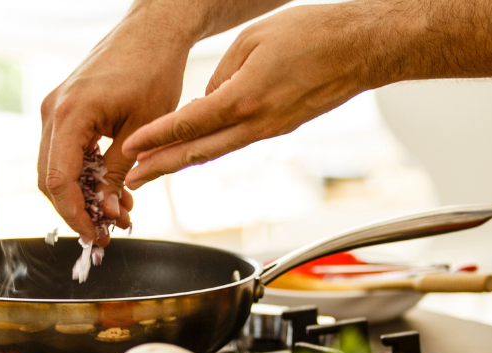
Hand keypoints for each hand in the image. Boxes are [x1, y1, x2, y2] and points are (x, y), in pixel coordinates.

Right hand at [38, 19, 194, 244]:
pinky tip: (111, 188)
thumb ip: (120, 172)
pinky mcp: (65, 108)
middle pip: (49, 179)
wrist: (153, 31)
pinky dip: (84, 174)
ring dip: (82, 194)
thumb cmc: (154, 70)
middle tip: (108, 231)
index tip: (97, 236)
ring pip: (56, 167)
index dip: (75, 215)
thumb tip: (108, 212)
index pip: (58, 180)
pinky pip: (65, 151)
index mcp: (70, 114)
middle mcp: (53, 110)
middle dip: (77, 210)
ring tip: (119, 212)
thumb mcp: (143, 129)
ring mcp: (55, 108)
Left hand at [120, 2, 388, 189]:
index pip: (190, 124)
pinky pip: (239, 141)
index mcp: (246, 98)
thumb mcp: (253, 40)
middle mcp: (258, 122)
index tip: (130, 148)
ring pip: (218, 150)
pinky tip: (195, 147)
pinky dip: (212, 146)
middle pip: (199, 152)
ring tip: (155, 170)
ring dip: (184, 162)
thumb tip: (205, 100)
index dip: (156, 138)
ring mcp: (272, 129)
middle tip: (131, 179)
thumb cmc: (313, 34)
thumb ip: (222, 73)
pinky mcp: (282, 127)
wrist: (361, 48)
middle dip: (161, 167)